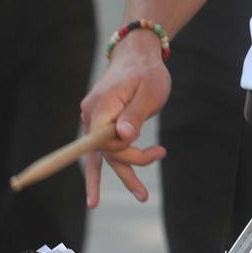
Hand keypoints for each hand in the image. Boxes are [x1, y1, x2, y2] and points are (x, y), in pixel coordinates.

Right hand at [78, 30, 170, 206]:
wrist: (138, 56)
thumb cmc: (146, 72)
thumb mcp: (148, 91)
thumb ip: (134, 114)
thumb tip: (124, 136)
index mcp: (101, 106)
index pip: (106, 141)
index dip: (127, 151)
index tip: (155, 151)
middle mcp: (90, 115)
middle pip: (107, 150)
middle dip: (134, 159)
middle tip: (161, 153)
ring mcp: (92, 121)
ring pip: (104, 154)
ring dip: (123, 173)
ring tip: (143, 196)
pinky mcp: (99, 125)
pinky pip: (100, 151)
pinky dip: (103, 170)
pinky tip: (97, 196)